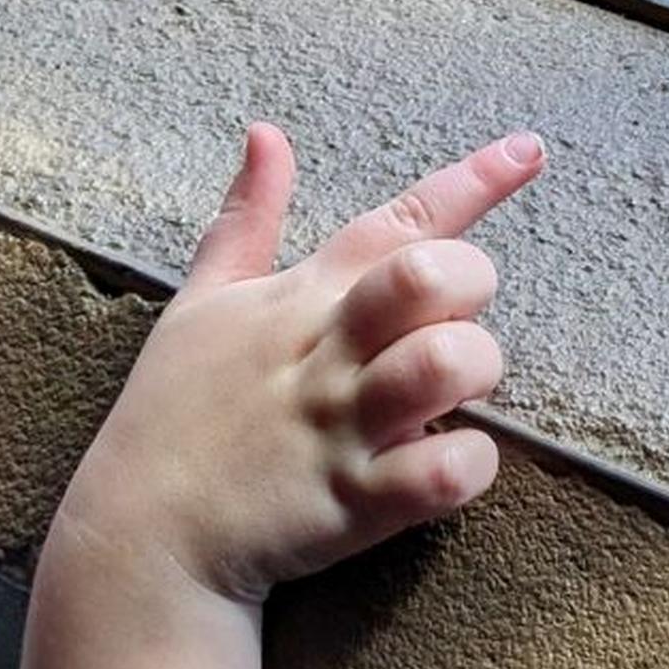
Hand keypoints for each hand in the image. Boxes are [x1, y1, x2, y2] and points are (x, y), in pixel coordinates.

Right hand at [51, 123, 544, 608]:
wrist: (140, 534)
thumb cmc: (176, 412)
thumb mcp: (201, 301)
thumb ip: (247, 218)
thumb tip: (266, 134)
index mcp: (301, 297)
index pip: (396, 221)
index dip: (472, 181)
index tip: (528, 150)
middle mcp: (327, 352)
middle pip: (432, 276)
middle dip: (472, 285)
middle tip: (451, 325)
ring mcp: (342, 427)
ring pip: (446, 363)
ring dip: (472, 372)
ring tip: (448, 398)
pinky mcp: (353, 502)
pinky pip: (445, 473)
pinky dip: (468, 466)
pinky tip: (446, 467)